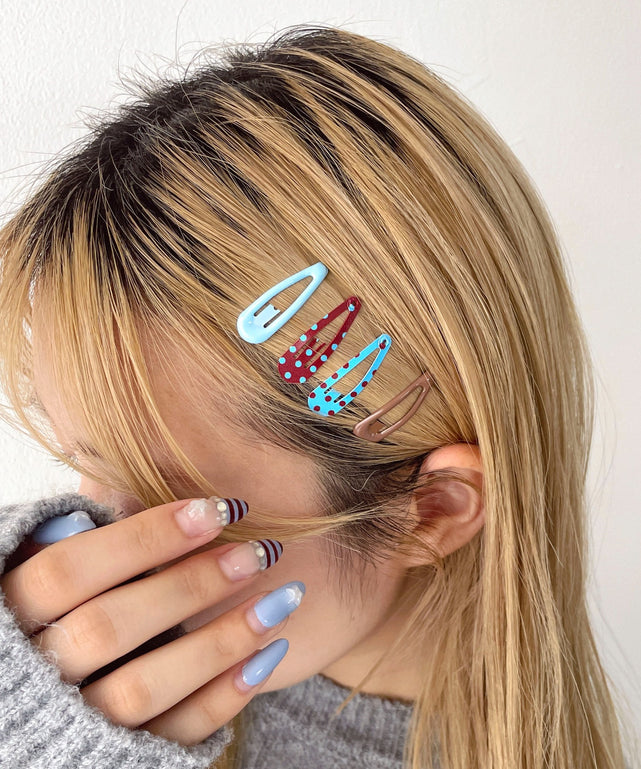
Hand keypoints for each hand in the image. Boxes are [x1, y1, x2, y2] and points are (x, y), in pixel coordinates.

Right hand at [1, 497, 300, 745]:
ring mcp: (77, 727)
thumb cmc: (53, 615)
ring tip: (279, 599)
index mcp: (7, 620)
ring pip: (141, 689)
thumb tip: (114, 503)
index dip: (140, 538)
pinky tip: (268, 653)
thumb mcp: (42, 573)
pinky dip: (224, 695)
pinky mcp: (120, 760)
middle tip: (255, 552)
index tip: (213, 509)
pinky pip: (172, 736)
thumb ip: (71, 543)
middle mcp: (34, 678)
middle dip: (189, 585)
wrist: (43, 706)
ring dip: (219, 641)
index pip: (65, 572)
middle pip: (106, 630)